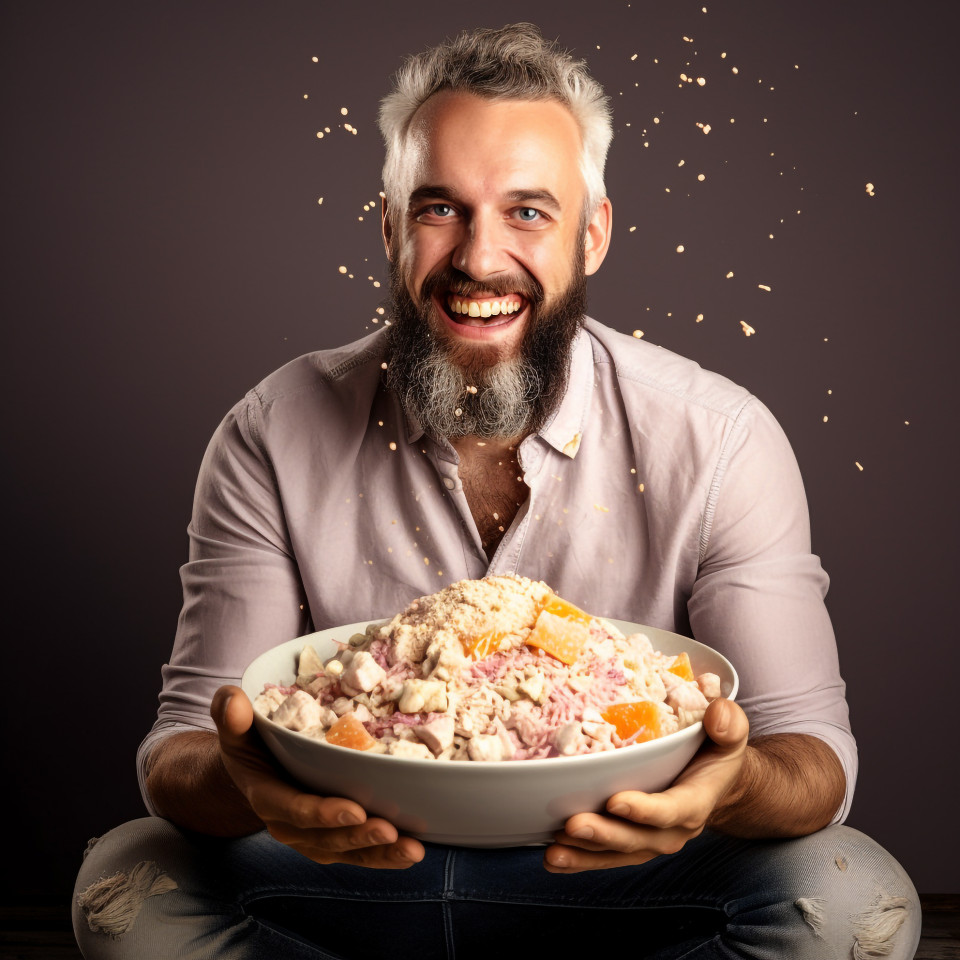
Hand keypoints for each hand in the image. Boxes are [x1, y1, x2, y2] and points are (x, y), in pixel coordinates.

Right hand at [212, 685, 424, 868]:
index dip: (321, 813)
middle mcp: (290, 824)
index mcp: (266, 796)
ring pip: (346, 850)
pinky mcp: (332, 838)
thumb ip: (230, 714)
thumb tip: (234, 701)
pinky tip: (412, 851)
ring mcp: (313, 835)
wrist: (253, 771)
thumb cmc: (249, 745)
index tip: (354, 810)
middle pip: (325, 836)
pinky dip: (384, 856)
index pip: (293, 809)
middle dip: (358, 835)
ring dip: (380, 852)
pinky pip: (358, 853)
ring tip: (411, 849)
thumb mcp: (235, 728)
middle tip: (389, 829)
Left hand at [544, 698, 748, 872]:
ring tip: (555, 851)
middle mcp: (673, 829)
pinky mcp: (632, 843)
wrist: (715, 779)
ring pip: (618, 853)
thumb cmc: (716, 751)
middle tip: (573, 825)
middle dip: (605, 834)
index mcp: (696, 801)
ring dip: (586, 854)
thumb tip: (718, 712)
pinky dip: (581, 860)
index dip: (646, 810)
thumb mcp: (730, 733)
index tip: (615, 800)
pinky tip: (554, 858)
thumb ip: (729, 724)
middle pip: (638, 839)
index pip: (672, 810)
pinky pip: (606, 857)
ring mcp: (651, 839)